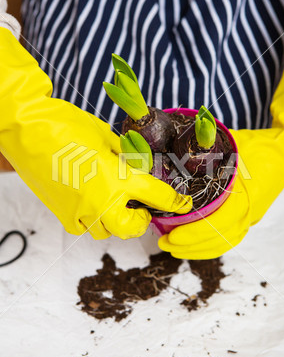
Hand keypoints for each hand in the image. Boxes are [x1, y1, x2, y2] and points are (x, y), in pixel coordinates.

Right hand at [0, 28, 191, 239]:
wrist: (26, 129)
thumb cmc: (65, 126)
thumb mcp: (105, 136)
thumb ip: (125, 156)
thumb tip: (137, 167)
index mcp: (117, 178)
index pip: (157, 196)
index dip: (176, 202)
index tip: (184, 205)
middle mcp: (101, 201)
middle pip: (132, 229)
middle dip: (141, 220)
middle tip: (141, 205)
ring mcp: (79, 211)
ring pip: (107, 231)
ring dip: (117, 220)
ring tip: (115, 200)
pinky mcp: (61, 213)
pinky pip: (84, 227)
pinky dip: (93, 219)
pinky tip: (92, 200)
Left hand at [159, 47, 283, 258]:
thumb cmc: (260, 147)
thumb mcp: (232, 143)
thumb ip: (205, 146)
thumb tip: (173, 145)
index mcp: (246, 196)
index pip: (217, 224)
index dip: (193, 233)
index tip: (172, 236)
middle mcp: (249, 212)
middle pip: (218, 240)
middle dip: (189, 246)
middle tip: (163, 242)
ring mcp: (251, 217)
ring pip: (224, 243)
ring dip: (197, 249)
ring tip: (173, 246)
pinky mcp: (249, 218)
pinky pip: (229, 238)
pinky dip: (210, 246)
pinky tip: (193, 245)